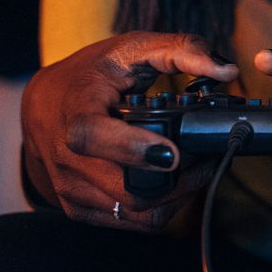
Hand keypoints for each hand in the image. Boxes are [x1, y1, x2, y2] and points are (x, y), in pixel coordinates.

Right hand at [20, 31, 238, 229]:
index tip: (172, 153)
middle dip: (176, 177)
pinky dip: (162, 208)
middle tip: (204, 155)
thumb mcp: (132, 49)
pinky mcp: (79, 209)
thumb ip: (181, 51)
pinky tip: (174, 182)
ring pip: (135, 212)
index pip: (91, 137)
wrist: (45, 107)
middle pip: (124, 188)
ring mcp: (70, 188)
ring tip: (194, 167)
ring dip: (175, 195)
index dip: (132, 149)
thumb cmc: (91, 75)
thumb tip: (226, 69)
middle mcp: (65, 157)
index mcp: (73, 112)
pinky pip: (131, 222)